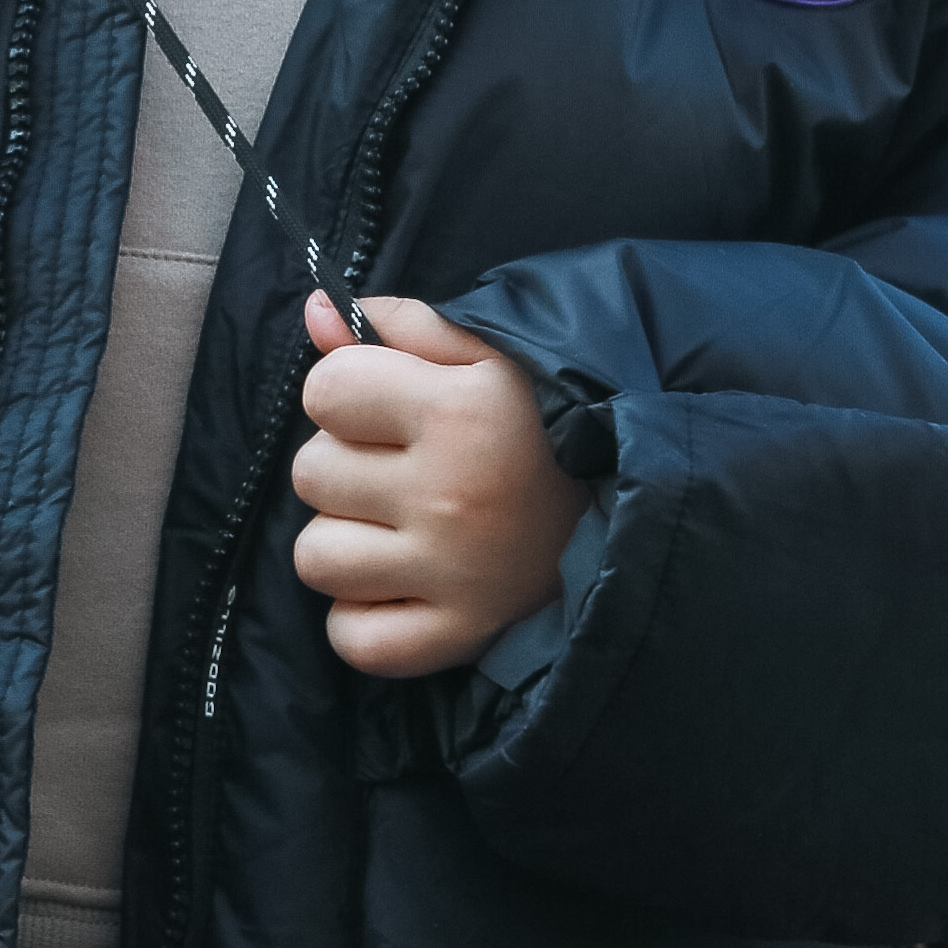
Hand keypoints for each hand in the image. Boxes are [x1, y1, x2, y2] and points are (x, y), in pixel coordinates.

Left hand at [287, 291, 576, 677]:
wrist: (636, 509)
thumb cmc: (550, 423)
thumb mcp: (492, 356)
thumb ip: (402, 326)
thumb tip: (316, 307)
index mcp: (459, 414)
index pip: (324, 390)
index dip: (349, 392)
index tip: (389, 406)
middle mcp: (449, 496)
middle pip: (311, 474)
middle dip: (347, 465)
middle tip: (406, 471)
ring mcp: (451, 575)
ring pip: (315, 558)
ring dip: (348, 542)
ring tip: (403, 528)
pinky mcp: (458, 636)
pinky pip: (352, 639)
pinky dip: (362, 618)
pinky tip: (402, 586)